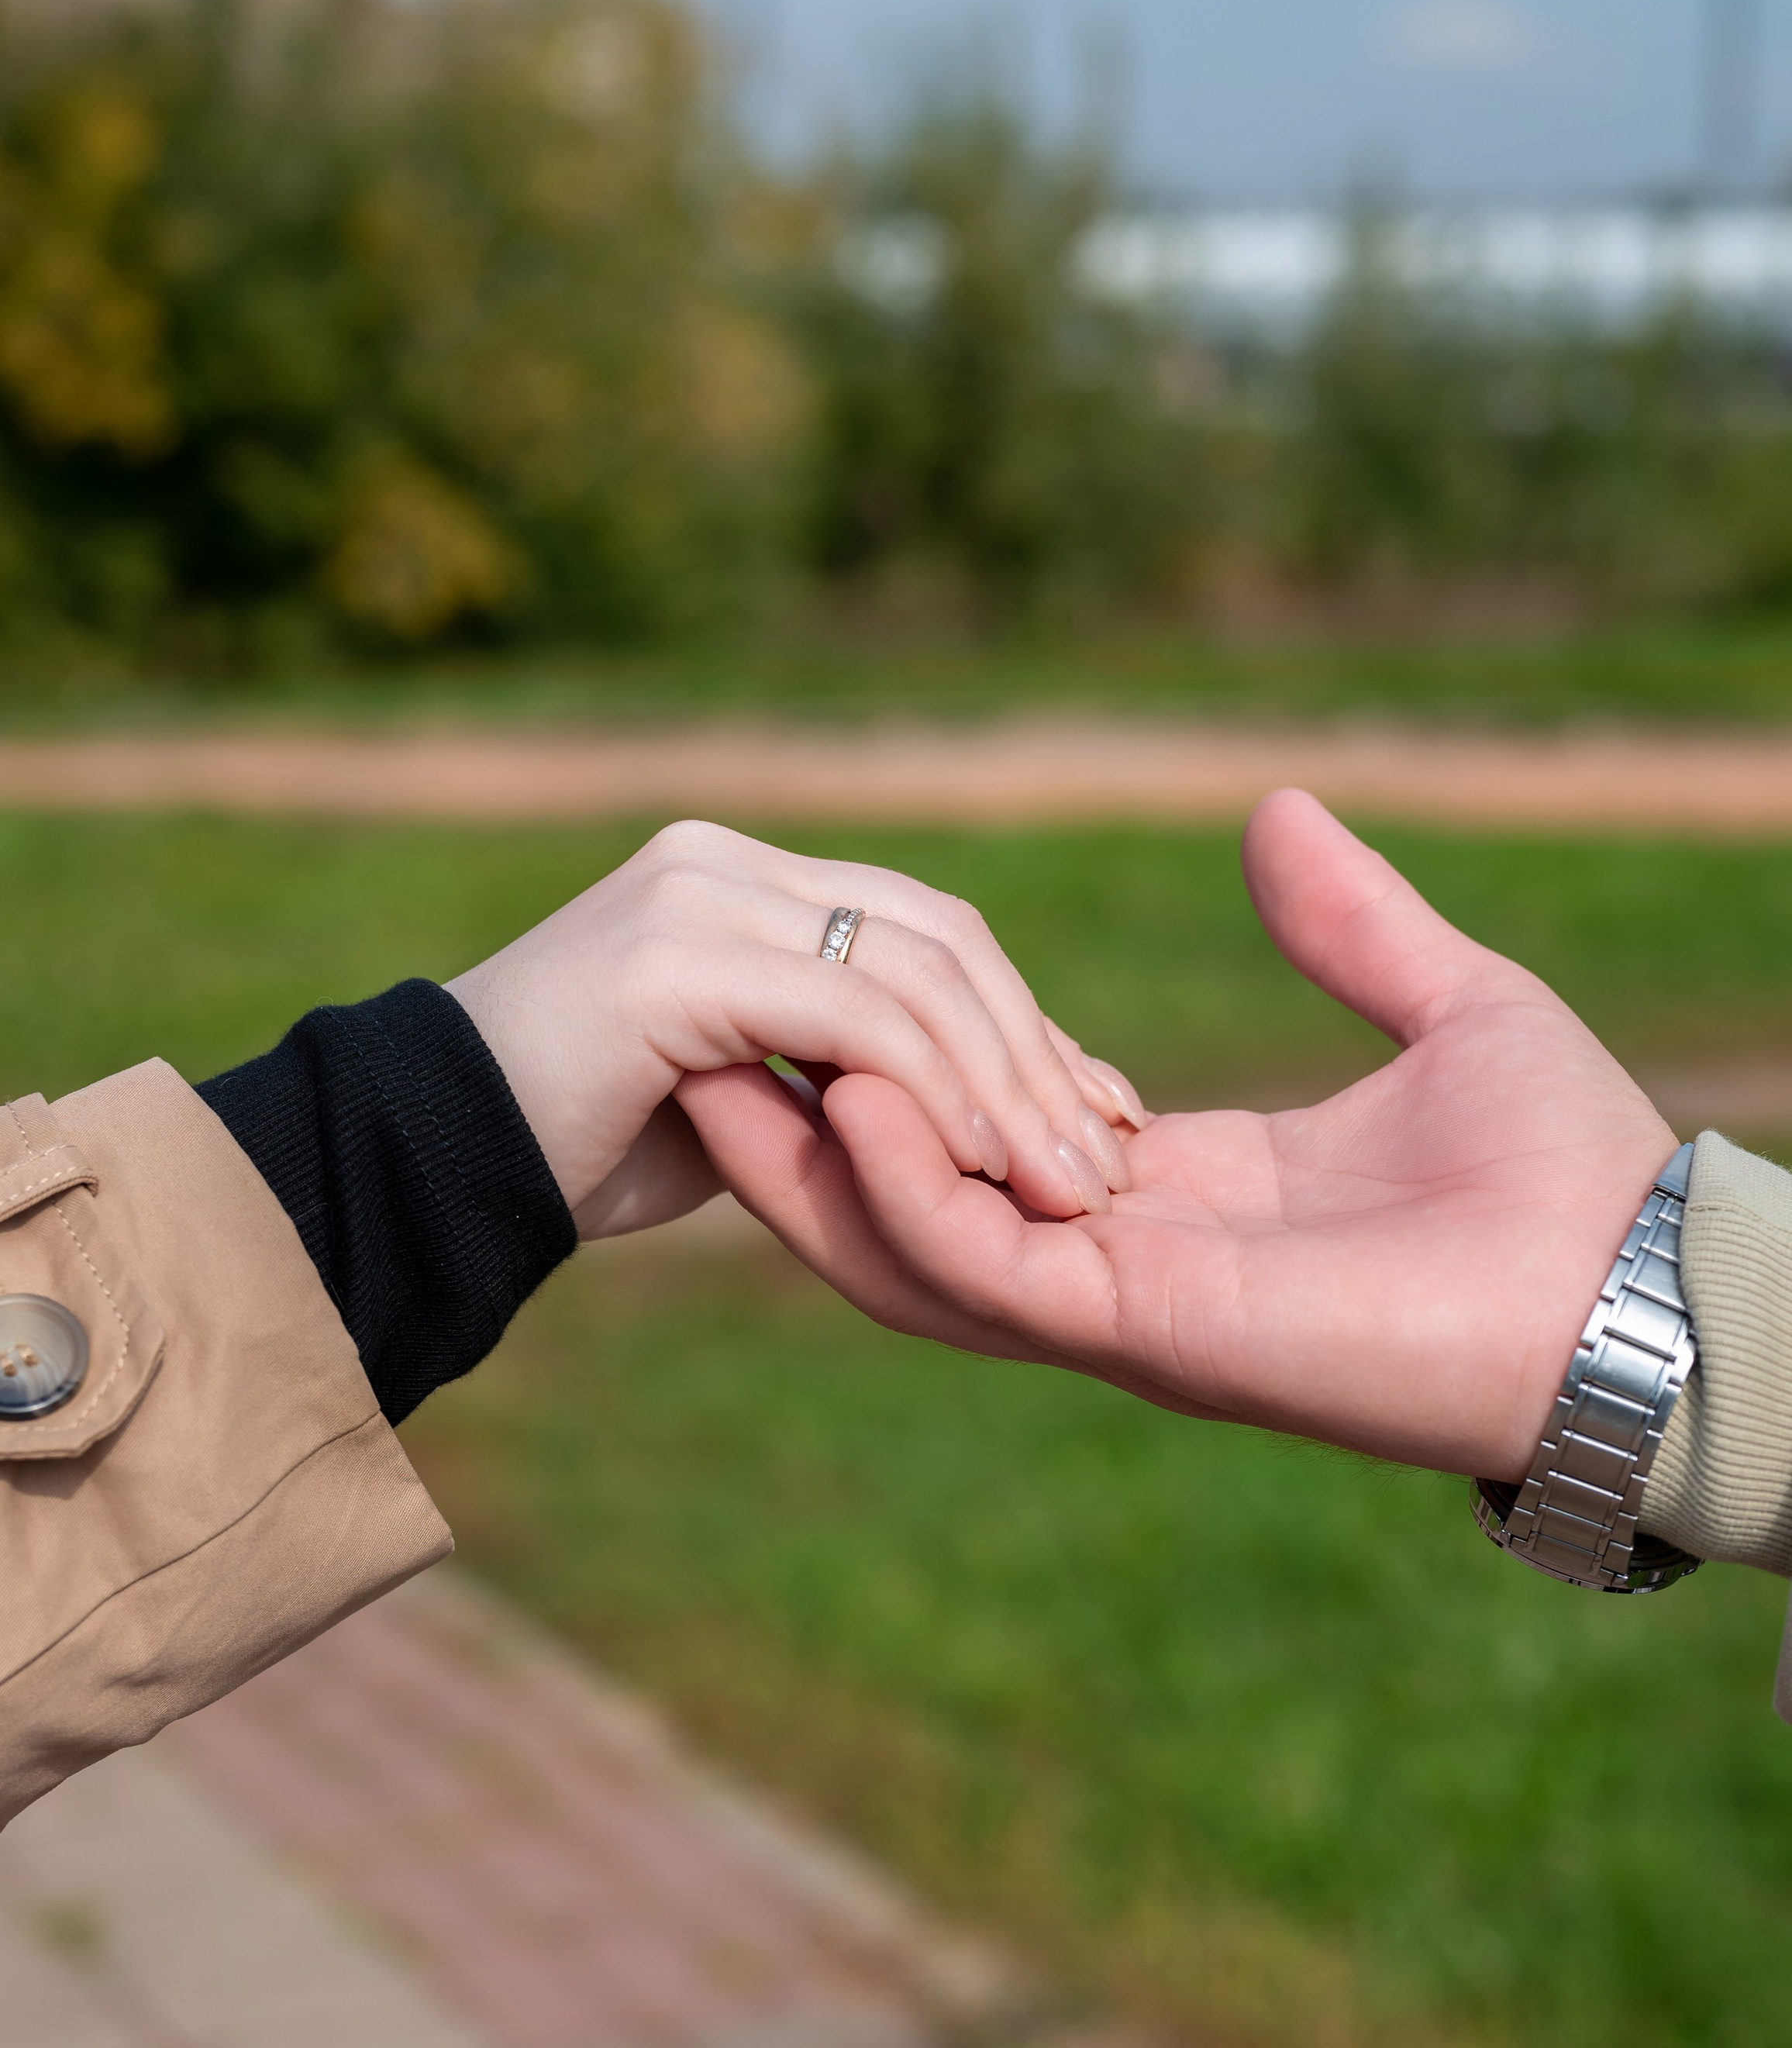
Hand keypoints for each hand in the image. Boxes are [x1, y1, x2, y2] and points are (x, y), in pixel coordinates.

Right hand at [448, 820, 1146, 1241]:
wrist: (427, 1170)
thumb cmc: (575, 1150)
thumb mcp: (738, 1102)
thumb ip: (831, 1074)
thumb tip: (962, 1113)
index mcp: (744, 881)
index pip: (928, 933)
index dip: (1025, 1027)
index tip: (1101, 1120)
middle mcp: (726, 863)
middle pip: (943, 940)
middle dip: (1040, 1056)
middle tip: (1107, 1164)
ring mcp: (700, 897)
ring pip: (917, 972)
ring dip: (1008, 1084)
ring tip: (1066, 1184)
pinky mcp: (678, 959)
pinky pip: (852, 1018)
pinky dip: (933, 1090)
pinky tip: (982, 1165)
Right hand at [680, 789, 1676, 1481]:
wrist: (1648, 1289)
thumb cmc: (1574, 1169)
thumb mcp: (1448, 1004)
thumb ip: (1350, 924)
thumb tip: (1278, 814)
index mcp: (1193, 1194)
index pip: (998, 1139)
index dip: (902, 1072)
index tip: (813, 993)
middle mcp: (1140, 1263)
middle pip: (921, 1208)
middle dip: (805, 1139)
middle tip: (703, 1041)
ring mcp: (1135, 1307)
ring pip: (917, 1252)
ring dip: (811, 1175)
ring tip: (716, 1067)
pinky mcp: (1154, 1328)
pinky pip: (986, 1266)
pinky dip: (902, 1194)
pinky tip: (839, 1096)